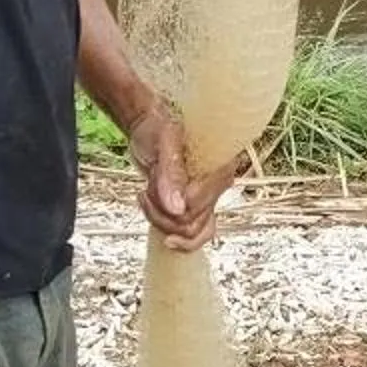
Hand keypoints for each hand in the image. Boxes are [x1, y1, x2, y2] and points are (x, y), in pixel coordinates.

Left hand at [126, 101, 240, 250]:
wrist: (150, 131)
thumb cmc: (157, 130)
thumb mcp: (162, 145)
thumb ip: (170, 176)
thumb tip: (178, 210)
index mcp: (220, 166)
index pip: (198, 205)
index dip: (172, 201)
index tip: (154, 182)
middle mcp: (219, 186)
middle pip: (192, 224)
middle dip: (161, 212)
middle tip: (146, 190)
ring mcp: (209, 199)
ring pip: (188, 234)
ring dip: (160, 219)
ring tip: (147, 195)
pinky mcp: (197, 208)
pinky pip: (193, 237)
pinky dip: (168, 230)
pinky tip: (153, 211)